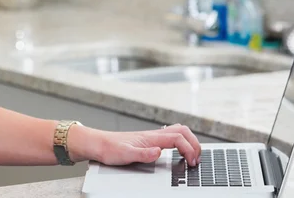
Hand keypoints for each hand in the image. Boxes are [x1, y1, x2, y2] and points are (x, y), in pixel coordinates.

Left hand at [70, 124, 201, 166]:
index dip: (189, 149)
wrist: (98, 144)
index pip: (178, 138)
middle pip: (182, 131)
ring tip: (192, 156)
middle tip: (196, 159)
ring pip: (178, 131)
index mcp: (151, 137)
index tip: (191, 163)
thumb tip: (158, 152)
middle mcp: (153, 135)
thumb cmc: (109, 148)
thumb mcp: (125, 154)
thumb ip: (142, 154)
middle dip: (195, 143)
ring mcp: (151, 137)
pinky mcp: (149, 141)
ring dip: (189, 141)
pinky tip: (179, 152)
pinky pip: (170, 136)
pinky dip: (181, 142)